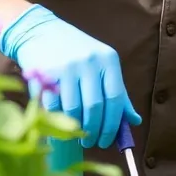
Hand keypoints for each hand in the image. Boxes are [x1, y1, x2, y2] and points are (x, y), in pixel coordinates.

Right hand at [0, 4, 140, 148]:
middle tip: (91, 143)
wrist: (40, 32)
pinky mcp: (47, 73)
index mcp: (108, 60)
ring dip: (76, 128)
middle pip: (95, 107)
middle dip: (94, 131)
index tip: (107, 140)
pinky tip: (60, 125)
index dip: (112, 125)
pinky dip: (58, 120)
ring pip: (75, 109)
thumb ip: (118, 93)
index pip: (115, 99)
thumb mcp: (102, 66)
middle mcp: (90, 62)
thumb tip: (134, 121)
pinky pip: (54, 106)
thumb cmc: (76, 54)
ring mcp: (68, 67)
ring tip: (77, 135)